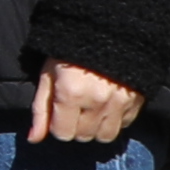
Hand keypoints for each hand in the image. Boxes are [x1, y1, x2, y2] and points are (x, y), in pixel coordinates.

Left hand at [25, 58, 141, 151]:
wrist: (107, 30)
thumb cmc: (69, 52)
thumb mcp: (48, 75)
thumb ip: (41, 109)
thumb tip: (33, 139)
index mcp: (71, 94)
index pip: (62, 133)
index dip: (58, 125)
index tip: (59, 112)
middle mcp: (96, 101)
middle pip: (83, 136)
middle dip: (76, 126)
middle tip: (75, 108)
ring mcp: (119, 102)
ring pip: (105, 136)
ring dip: (96, 127)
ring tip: (91, 109)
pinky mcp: (136, 100)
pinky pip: (125, 124)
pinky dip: (115, 119)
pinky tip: (107, 104)